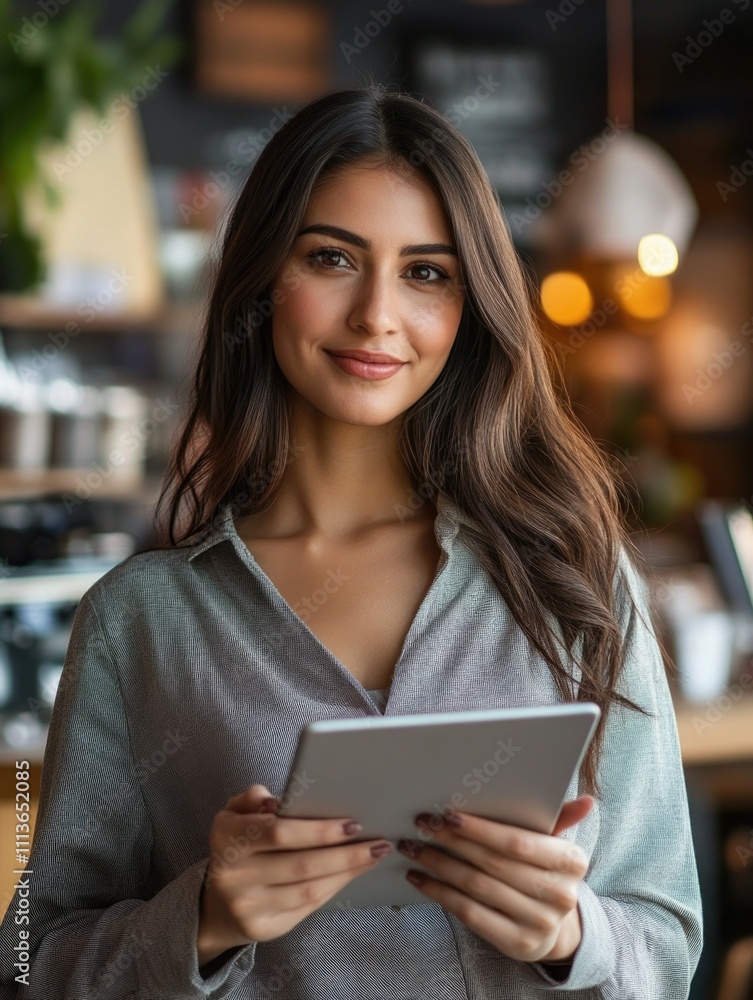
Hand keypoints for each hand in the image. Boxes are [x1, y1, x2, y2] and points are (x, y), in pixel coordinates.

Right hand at [197, 784, 392, 965]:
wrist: (216, 903)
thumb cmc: (238, 845)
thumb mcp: (235, 814)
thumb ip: (252, 799)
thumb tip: (277, 800)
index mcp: (228, 838)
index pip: (280, 833)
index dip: (319, 831)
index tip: (353, 825)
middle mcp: (235, 876)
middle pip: (302, 865)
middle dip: (346, 854)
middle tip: (379, 843)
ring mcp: (248, 907)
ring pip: (309, 890)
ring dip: (347, 873)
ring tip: (373, 857)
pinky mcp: (262, 929)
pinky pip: (306, 908)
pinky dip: (334, 889)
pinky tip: (351, 875)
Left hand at [396, 796, 593, 964]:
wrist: (551, 926)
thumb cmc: (543, 872)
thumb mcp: (552, 845)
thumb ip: (559, 820)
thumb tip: (588, 802)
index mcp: (571, 861)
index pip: (518, 842)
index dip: (480, 828)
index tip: (448, 813)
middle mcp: (560, 895)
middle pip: (493, 862)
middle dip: (452, 840)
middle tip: (423, 823)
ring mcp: (539, 923)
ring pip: (476, 886)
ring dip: (439, 863)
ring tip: (414, 846)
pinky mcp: (516, 943)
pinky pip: (469, 913)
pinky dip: (439, 892)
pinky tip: (420, 877)